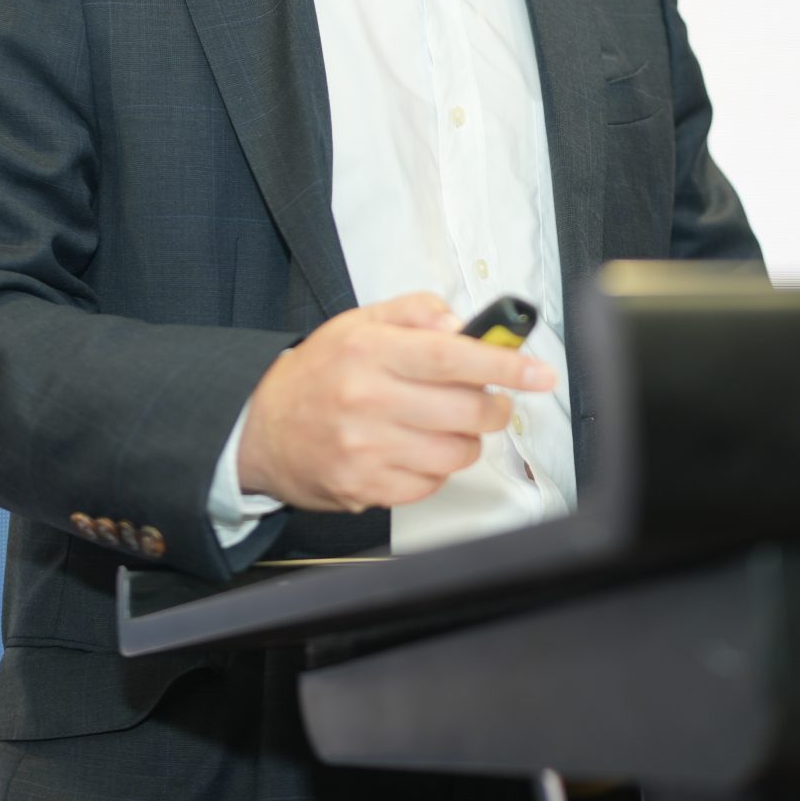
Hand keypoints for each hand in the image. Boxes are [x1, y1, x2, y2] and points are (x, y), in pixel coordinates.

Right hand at [235, 291, 557, 512]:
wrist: (260, 428)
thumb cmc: (317, 375)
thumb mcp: (358, 323)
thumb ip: (415, 312)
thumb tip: (463, 325)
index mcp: (370, 351)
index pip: (454, 357)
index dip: (505, 365)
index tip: (539, 373)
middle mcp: (367, 399)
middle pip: (466, 410)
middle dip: (495, 408)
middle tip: (490, 401)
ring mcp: (365, 449)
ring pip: (456, 453)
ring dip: (464, 440)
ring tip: (443, 426)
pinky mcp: (364, 488)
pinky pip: (430, 485)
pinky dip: (434, 469)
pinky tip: (414, 450)